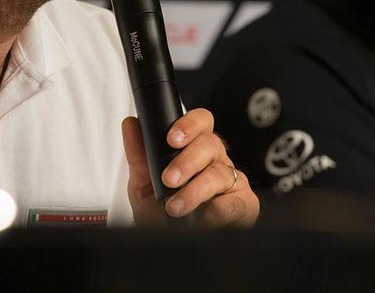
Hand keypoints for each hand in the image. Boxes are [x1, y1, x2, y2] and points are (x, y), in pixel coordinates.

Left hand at [122, 108, 258, 226]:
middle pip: (211, 143)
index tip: (171, 139)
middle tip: (169, 179)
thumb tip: (130, 124)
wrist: (174, 252)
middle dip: (187, 160)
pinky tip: (206, 216)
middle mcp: (214, 161)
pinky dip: (220, 209)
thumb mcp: (143, 186)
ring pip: (220, 172)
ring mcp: (231, 182)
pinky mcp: (243, 205)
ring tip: (175, 206)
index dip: (189, 124)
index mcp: (193, 149)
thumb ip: (138, 156)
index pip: (200, 122)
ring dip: (195, 190)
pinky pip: (236, 201)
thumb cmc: (162, 214)